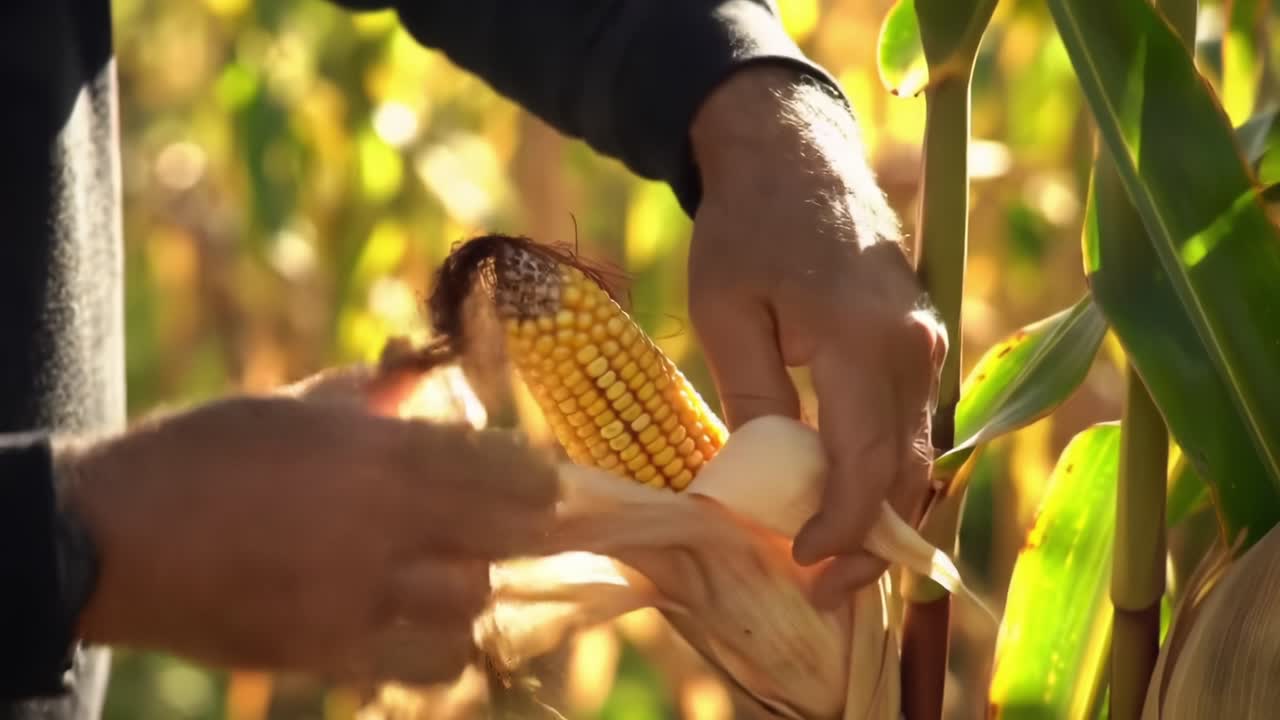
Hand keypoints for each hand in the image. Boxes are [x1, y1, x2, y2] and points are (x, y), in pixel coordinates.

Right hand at [60, 385, 556, 686]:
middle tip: (533, 528)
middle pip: (507, 541)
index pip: (502, 469)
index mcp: (374, 456)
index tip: (546, 482)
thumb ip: (370, 395)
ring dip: (479, 588)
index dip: (537, 478)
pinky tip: (426, 626)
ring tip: (461, 572)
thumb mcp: (288, 404)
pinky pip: (424, 665)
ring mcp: (356, 599)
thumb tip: (431, 379)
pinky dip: (440, 647)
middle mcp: (379, 529)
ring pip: (472, 607)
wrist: (109, 539)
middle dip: (532, 534)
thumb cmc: (201, 454)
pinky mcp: (329, 653)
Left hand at [688, 66, 946, 606]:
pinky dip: (883, 471)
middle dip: (869, 542)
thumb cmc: (747, 228)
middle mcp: (913, 348)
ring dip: (880, 512)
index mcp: (861, 339)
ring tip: (831, 558)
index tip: (801, 564)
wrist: (795, 155)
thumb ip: (752, 397)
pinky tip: (844, 498)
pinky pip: (912, 424)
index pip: (866, 463)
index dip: (840, 527)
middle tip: (821, 589)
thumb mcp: (726, 312)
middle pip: (908, 472)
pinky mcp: (921, 342)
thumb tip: (762, 480)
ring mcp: (926, 343)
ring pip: (918, 453)